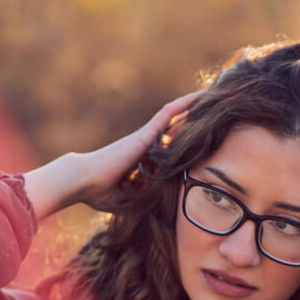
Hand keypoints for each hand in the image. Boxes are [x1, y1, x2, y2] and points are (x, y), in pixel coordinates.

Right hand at [81, 90, 202, 209]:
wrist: (83, 181)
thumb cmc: (99, 193)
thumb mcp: (129, 200)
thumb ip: (146, 198)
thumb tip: (164, 203)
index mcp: (141, 161)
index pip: (167, 152)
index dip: (183, 146)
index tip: (201, 145)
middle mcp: (145, 146)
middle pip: (175, 131)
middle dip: (194, 124)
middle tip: (216, 115)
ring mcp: (145, 138)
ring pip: (175, 118)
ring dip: (193, 108)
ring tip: (214, 99)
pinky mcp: (145, 134)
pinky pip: (168, 114)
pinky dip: (184, 104)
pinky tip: (201, 96)